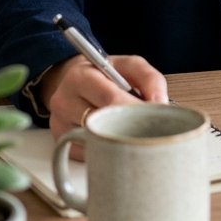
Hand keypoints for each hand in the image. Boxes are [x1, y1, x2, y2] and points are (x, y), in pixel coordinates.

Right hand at [42, 54, 168, 147]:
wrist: (72, 81)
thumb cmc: (105, 75)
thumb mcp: (129, 66)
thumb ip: (150, 79)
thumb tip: (160, 104)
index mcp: (80, 76)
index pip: (111, 99)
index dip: (136, 110)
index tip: (156, 117)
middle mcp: (64, 101)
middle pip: (103, 122)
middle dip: (131, 128)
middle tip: (153, 131)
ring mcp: (60, 126)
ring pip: (96, 141)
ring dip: (120, 140)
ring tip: (135, 133)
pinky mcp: (62, 144)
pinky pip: (90, 154)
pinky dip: (107, 150)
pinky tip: (116, 141)